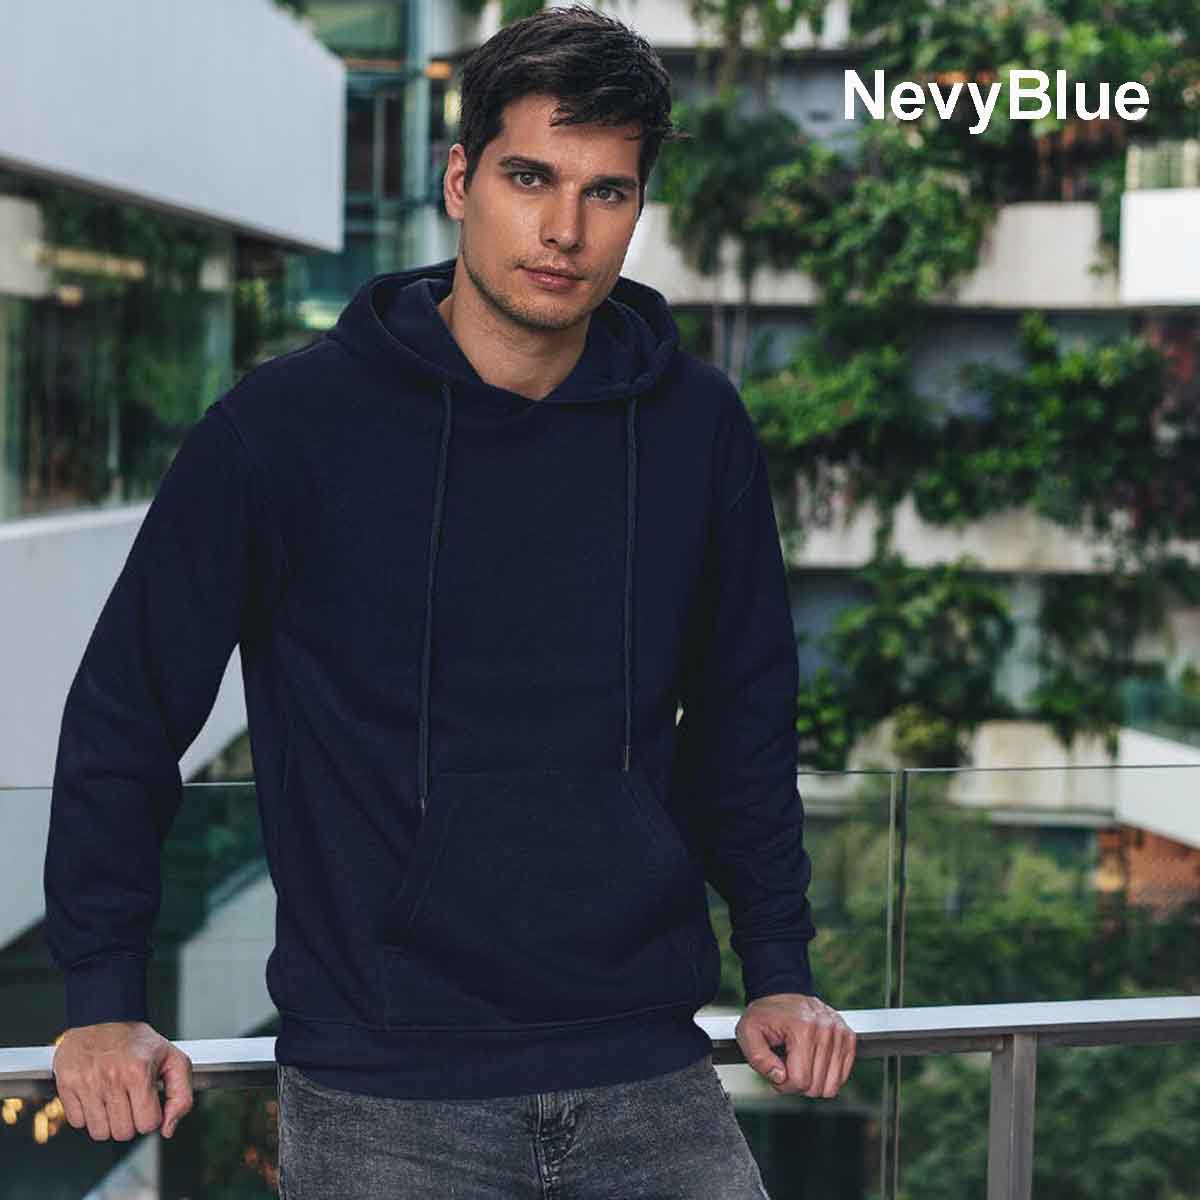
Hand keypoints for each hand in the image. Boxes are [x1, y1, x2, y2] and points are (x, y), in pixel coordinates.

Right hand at [52, 1020, 193, 1140]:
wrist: (104, 1016)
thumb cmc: (139, 1041)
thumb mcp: (172, 1059)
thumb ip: (182, 1095)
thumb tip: (168, 1130)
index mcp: (139, 1072)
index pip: (148, 1124)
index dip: (151, 1117)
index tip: (148, 1102)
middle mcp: (112, 1078)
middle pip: (123, 1133)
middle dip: (130, 1121)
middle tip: (130, 1100)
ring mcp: (87, 1083)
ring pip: (100, 1133)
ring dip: (109, 1122)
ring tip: (114, 1099)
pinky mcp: (67, 1085)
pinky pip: (78, 1123)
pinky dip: (88, 1115)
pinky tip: (96, 1095)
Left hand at [736, 993, 856, 1097]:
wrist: (780, 993)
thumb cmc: (764, 1016)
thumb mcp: (747, 1033)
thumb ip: (758, 1059)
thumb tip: (780, 1077)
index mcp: (802, 1028)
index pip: (800, 1081)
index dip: (783, 1084)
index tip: (775, 1071)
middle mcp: (825, 1029)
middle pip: (817, 1086)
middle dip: (797, 1083)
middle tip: (786, 1065)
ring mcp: (840, 1032)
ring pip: (831, 1086)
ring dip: (812, 1080)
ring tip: (799, 1061)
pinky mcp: (848, 1036)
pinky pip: (843, 1076)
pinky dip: (826, 1075)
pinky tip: (812, 1060)